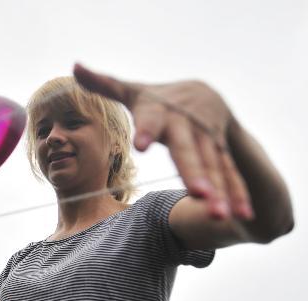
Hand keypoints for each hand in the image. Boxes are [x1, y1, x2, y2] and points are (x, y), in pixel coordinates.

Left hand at [73, 63, 253, 219]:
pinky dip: (238, 195)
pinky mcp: (222, 152)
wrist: (207, 93)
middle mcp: (187, 125)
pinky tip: (242, 216)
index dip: (147, 131)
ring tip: (218, 215)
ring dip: (219, 191)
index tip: (141, 145)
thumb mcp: (133, 91)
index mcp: (160, 111)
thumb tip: (74, 67)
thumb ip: (103, 84)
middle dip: (193, 171)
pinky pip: (231, 174)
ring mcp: (208, 139)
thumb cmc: (159, 99)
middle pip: (189, 150)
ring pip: (213, 167)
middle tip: (197, 193)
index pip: (151, 120)